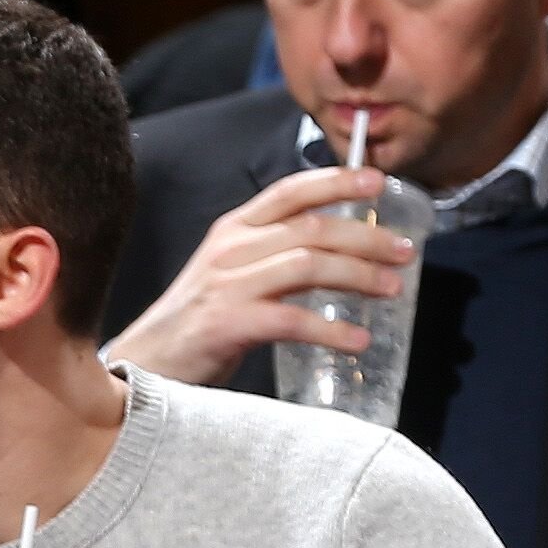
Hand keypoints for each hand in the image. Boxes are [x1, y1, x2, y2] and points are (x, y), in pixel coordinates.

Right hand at [101, 163, 404, 383]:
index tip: (379, 180)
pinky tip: (358, 341)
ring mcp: (226, 286)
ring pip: (307, 265)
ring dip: (358, 276)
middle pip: (311, 228)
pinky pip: (292, 320)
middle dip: (366, 237)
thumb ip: (270, 256)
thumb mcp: (228, 274)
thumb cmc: (193, 324)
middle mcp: (229, 250)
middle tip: (404, 251)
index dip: (337, 181)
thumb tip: (335, 252)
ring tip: (392, 289)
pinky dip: (331, 331)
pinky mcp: (227, 325)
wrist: (142, 367)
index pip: (290, 192)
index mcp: (232, 230)